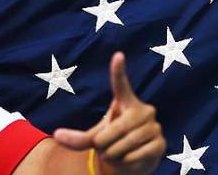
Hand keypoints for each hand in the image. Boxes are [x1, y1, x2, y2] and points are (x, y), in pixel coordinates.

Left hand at [52, 52, 164, 174]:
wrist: (134, 160)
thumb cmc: (113, 142)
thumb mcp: (95, 137)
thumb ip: (77, 138)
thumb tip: (56, 135)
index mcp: (126, 102)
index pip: (120, 84)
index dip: (118, 71)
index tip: (118, 55)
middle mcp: (143, 110)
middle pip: (115, 129)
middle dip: (104, 145)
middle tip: (107, 147)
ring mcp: (154, 126)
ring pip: (124, 145)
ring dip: (115, 155)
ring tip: (118, 153)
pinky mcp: (160, 143)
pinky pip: (136, 155)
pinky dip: (127, 162)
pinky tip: (130, 158)